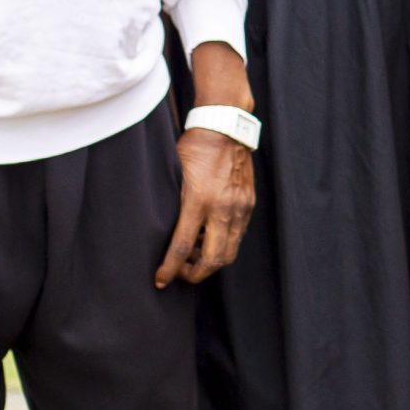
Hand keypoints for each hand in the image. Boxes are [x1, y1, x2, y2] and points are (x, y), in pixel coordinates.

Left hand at [157, 127, 254, 285]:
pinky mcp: (248, 205)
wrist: (225, 129)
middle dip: (195, 274)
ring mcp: (239, 208)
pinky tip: (209, 235)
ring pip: (229, 253)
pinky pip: (237, 236)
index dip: (170, 269)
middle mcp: (222, 208)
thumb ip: (173, 206)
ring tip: (194, 252)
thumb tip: (163, 235)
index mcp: (198, 201)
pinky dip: (223, 244)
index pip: (181, 247)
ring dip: (210, 261)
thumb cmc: (194, 149)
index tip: (161, 279)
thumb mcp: (174, 175)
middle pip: (212, 260)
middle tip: (181, 272)